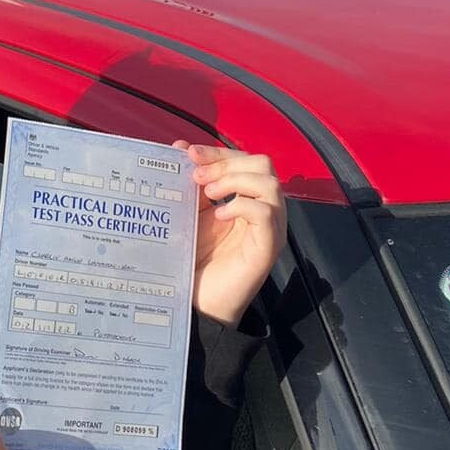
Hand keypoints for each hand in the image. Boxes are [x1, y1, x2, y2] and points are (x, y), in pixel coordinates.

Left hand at [176, 142, 284, 326]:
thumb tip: (179, 147)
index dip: (218, 152)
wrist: (199, 302)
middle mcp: (264, 210)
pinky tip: (220, 216)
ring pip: (270, 184)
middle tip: (197, 176)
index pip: (244, 160)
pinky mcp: (267, 248)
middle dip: (227, 162)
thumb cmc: (196, 260)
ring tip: (209, 194)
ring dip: (236, 181)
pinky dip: (243, 206)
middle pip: (263, 165)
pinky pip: (266, 214)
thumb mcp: (191, 213)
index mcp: (247, 198)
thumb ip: (191, 183)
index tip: (188, 153)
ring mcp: (269, 229)